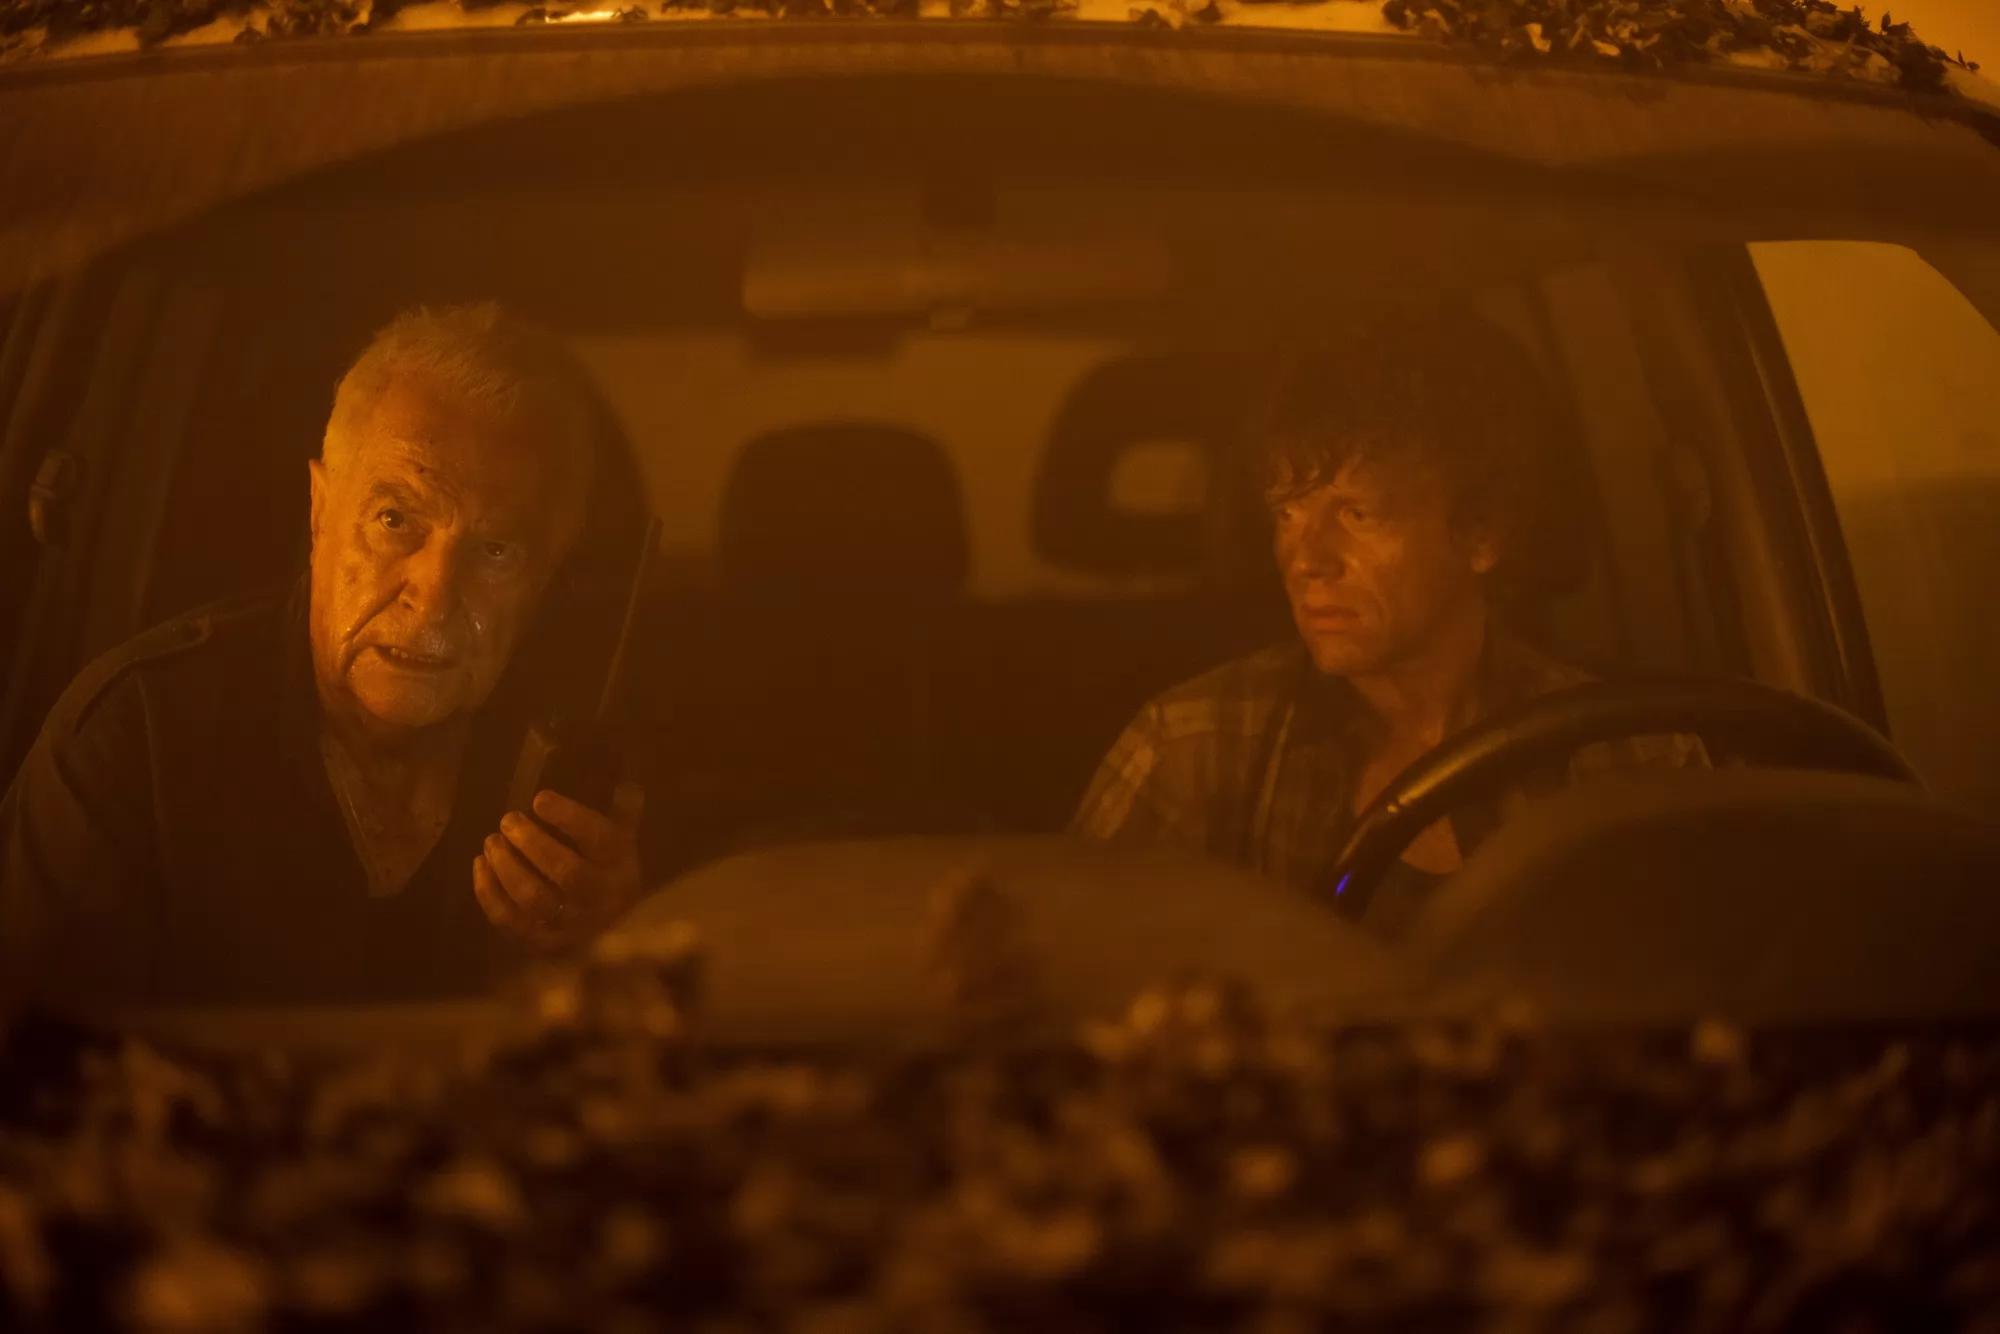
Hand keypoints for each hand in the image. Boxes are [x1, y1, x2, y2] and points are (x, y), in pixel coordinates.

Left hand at [474, 783, 645, 952]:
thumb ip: (624, 813)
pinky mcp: (542, 942)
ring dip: (506, 866)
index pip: (599, 840)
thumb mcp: (623, 842)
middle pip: (565, 871)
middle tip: (508, 819)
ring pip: (534, 898)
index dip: (568, 817)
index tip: (539, 799)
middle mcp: (599, 898)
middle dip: (531, 842)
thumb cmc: (610, 874)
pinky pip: (509, 920)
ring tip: (491, 842)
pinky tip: (480, 866)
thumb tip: (628, 786)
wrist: (614, 934)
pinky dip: (488, 892)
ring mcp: (570, 924)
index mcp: (620, 867)